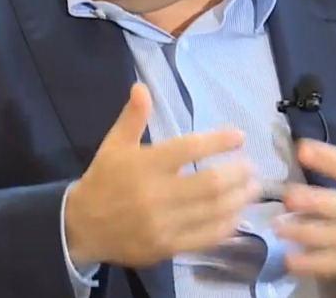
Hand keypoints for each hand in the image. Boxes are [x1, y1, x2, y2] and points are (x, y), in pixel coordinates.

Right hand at [65, 83, 260, 267]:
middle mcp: (156, 194)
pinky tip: (238, 216)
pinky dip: (226, 226)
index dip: (218, 141)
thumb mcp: (114, 144)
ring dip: (238, 199)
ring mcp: (163, 224)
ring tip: (253, 189)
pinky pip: (205, 237)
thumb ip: (132, 117)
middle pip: (209, 183)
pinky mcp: (167, 248)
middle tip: (253, 168)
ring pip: (212, 211)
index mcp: (145, 164)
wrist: (82, 226)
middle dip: (236, 174)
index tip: (240, 137)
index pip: (188, 148)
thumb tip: (142, 86)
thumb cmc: (104, 180)